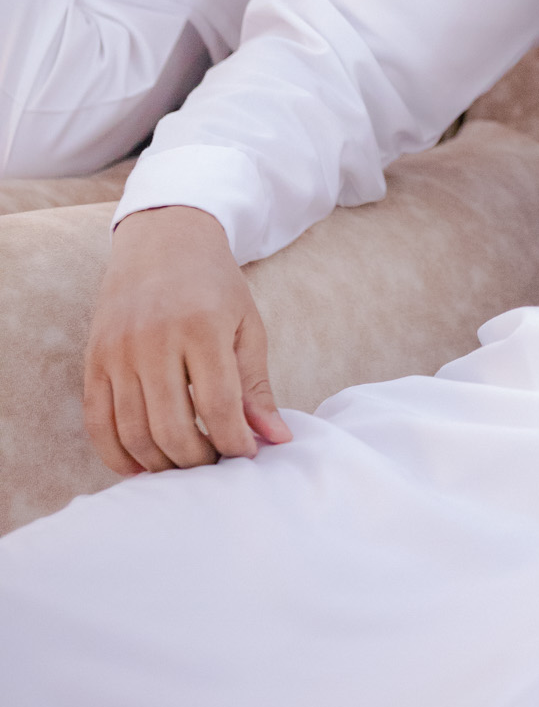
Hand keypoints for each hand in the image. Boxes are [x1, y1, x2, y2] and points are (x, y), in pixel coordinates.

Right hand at [83, 205, 291, 475]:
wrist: (163, 239)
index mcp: (202, 327)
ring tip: (186, 464)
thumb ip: (256, 386)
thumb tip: (275, 440)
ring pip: (134, 432)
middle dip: (198, 460)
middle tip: (216, 464)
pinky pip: (97, 422)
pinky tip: (141, 467)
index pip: (218, 407)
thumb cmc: (215, 285)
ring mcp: (118, 350)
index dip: (234, 443)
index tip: (247, 455)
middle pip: (173, 427)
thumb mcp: (246, 325)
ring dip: (162, 463)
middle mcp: (155, 339)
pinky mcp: (94, 359)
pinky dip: (117, 454)